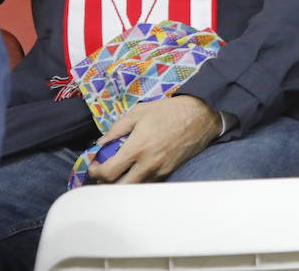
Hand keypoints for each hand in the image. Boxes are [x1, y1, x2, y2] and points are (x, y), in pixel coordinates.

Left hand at [88, 95, 222, 183]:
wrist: (202, 115)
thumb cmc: (171, 110)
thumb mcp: (140, 112)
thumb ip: (118, 127)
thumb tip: (102, 142)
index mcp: (137, 148)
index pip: (108, 172)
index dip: (96, 172)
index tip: (95, 165)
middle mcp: (148, 164)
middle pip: (119, 187)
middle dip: (106, 183)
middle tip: (103, 174)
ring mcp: (160, 170)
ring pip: (135, 187)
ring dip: (123, 183)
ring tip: (119, 172)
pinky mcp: (170, 171)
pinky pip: (149, 182)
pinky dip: (139, 180)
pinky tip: (137, 169)